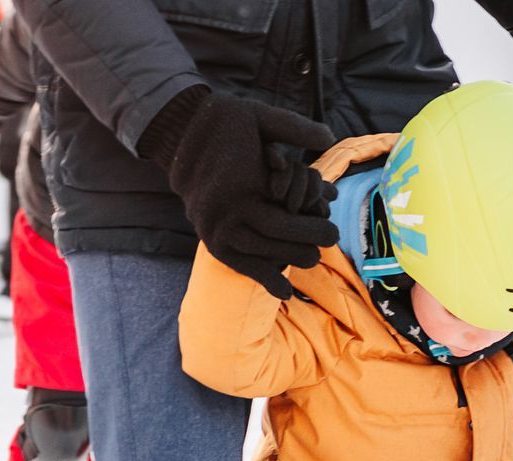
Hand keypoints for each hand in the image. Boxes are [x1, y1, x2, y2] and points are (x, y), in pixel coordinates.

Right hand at [145, 90, 338, 298]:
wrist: (179, 134)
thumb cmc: (225, 123)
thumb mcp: (259, 116)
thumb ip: (294, 127)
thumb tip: (330, 136)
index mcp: (241, 184)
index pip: (286, 216)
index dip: (312, 226)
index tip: (333, 228)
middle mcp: (226, 210)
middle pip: (276, 238)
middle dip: (307, 243)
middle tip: (330, 240)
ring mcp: (215, 228)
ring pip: (261, 255)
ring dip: (290, 260)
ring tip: (312, 258)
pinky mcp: (211, 242)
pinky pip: (240, 266)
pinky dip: (264, 279)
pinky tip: (284, 292)